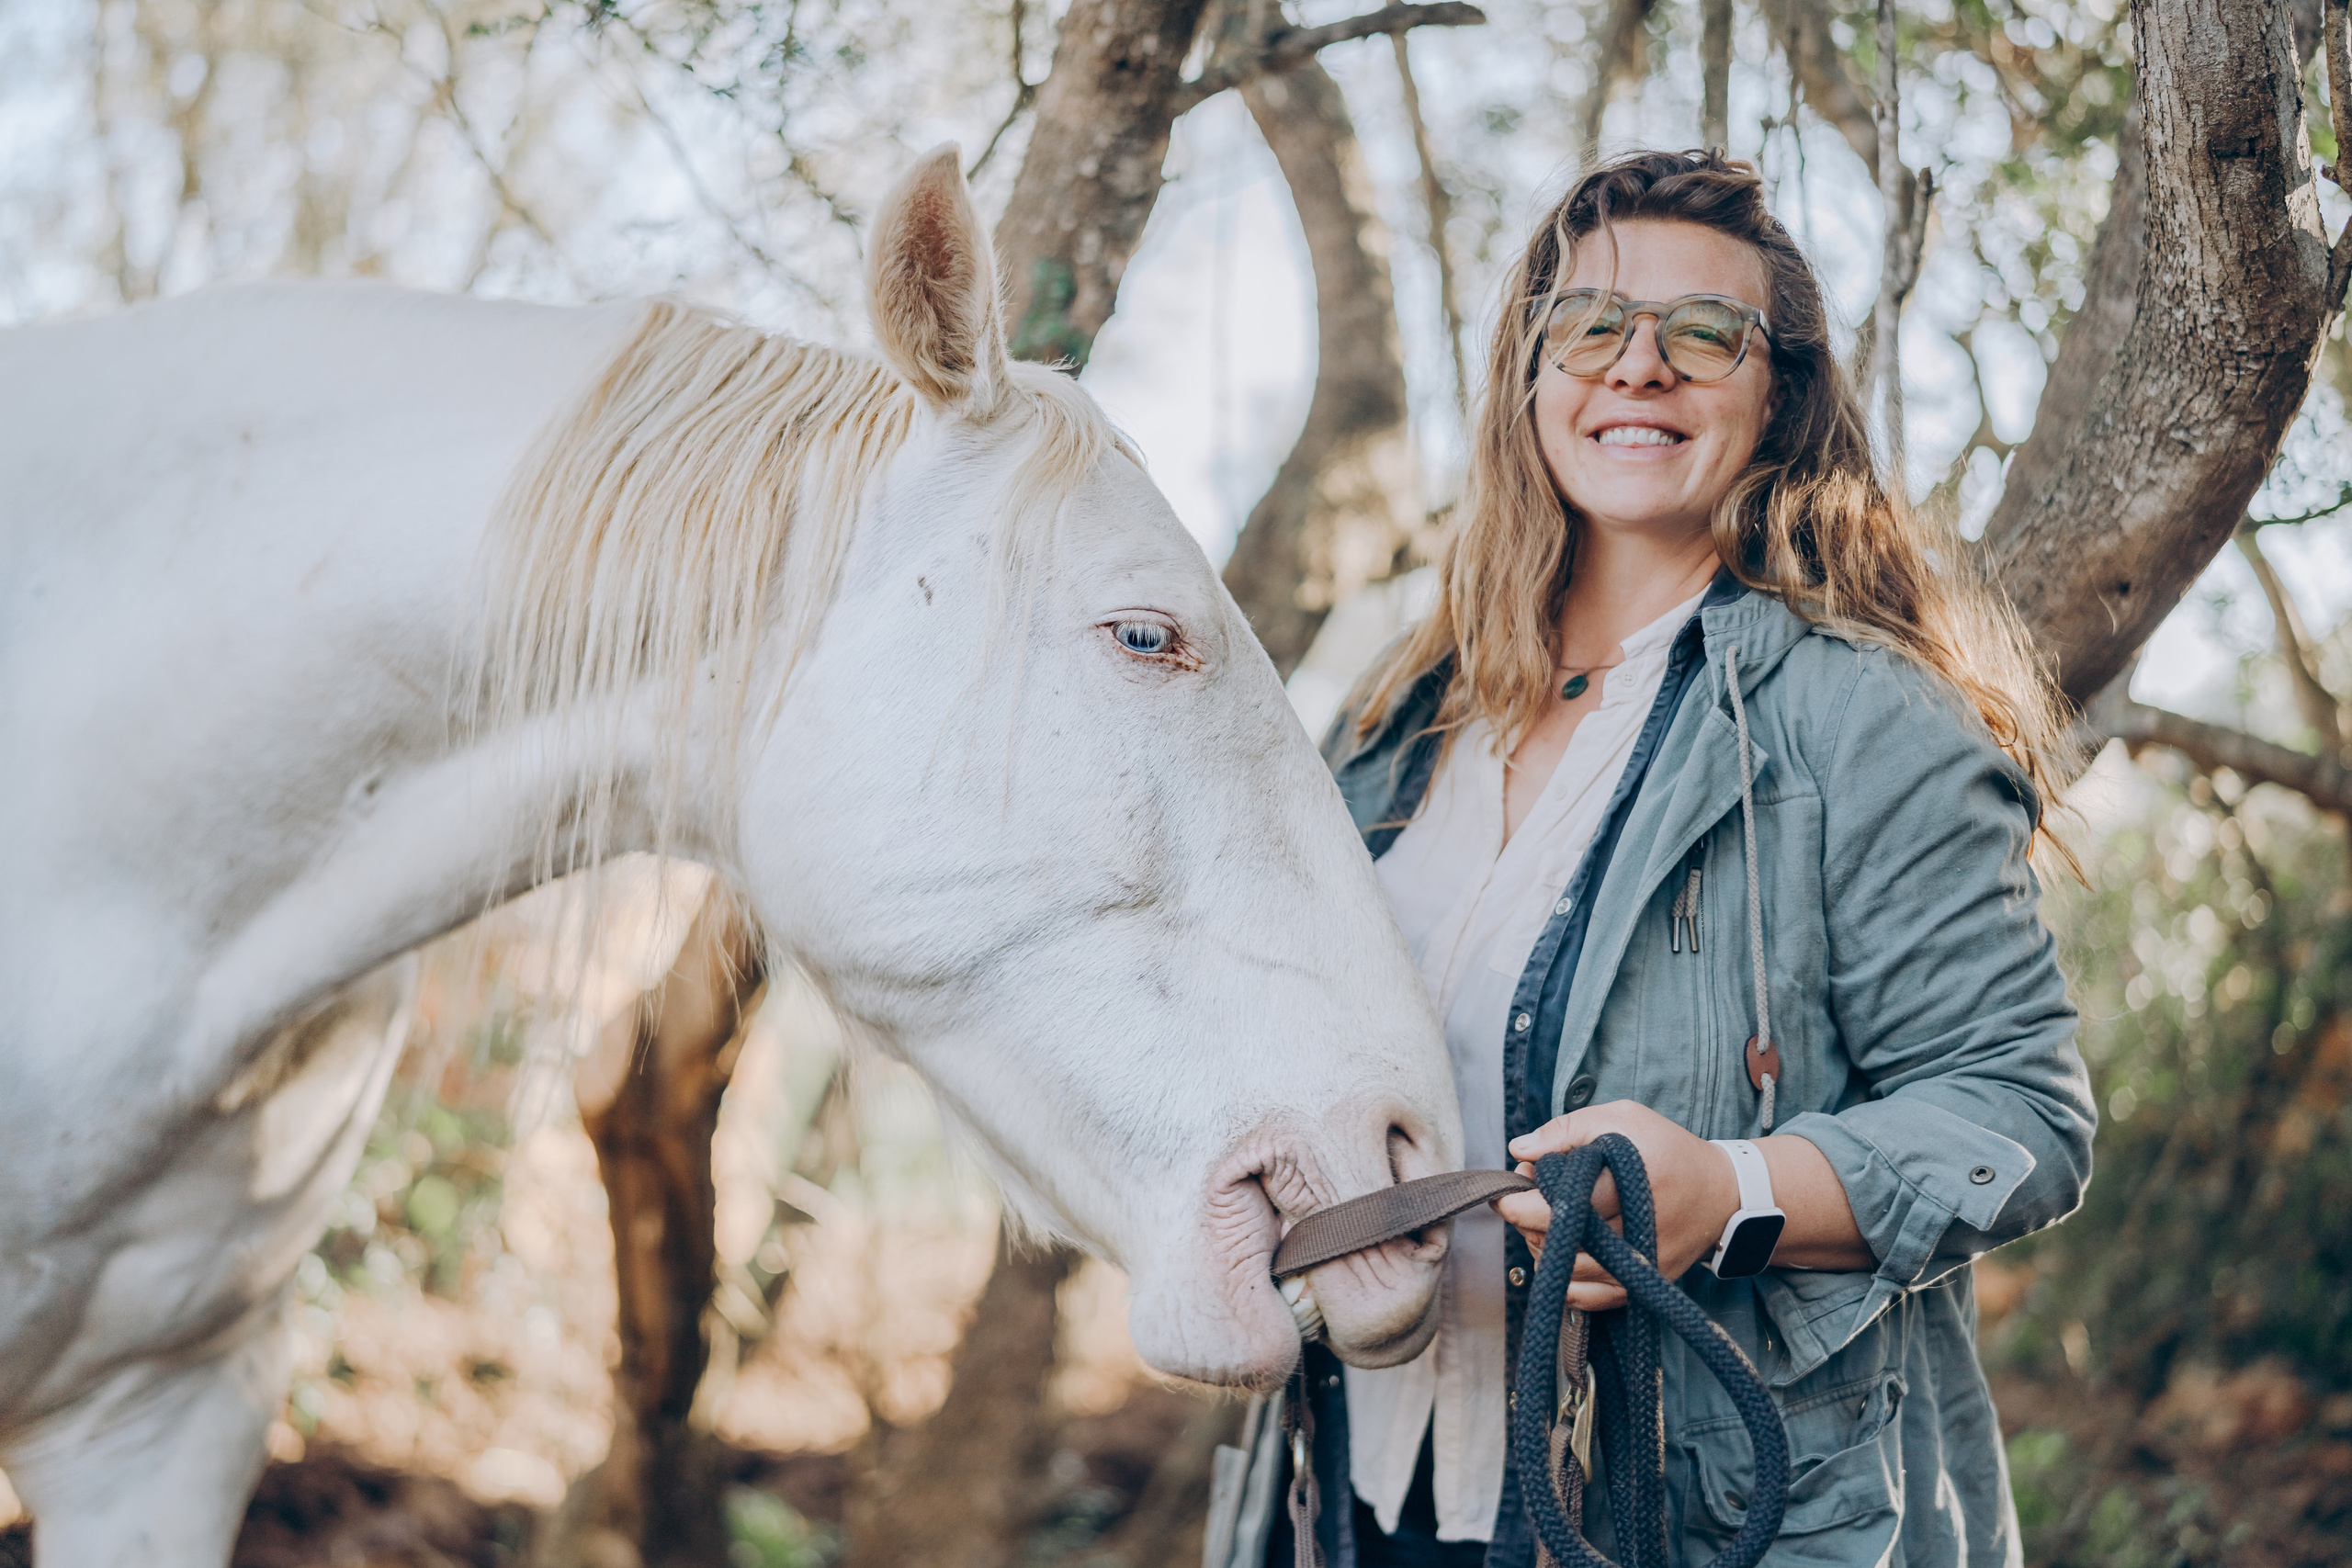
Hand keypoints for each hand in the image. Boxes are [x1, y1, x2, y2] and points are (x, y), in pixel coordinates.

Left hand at [1490, 1101, 1741, 1311]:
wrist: (1720, 1194)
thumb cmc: (1666, 1150)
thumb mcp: (1623, 1119)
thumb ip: (1568, 1129)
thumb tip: (1519, 1149)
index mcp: (1630, 1181)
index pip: (1562, 1203)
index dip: (1522, 1200)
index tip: (1508, 1190)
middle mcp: (1637, 1228)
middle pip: (1559, 1240)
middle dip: (1528, 1221)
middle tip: (1528, 1200)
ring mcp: (1640, 1262)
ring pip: (1567, 1272)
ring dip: (1543, 1249)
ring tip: (1546, 1222)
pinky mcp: (1642, 1283)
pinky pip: (1588, 1297)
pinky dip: (1564, 1280)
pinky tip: (1562, 1253)